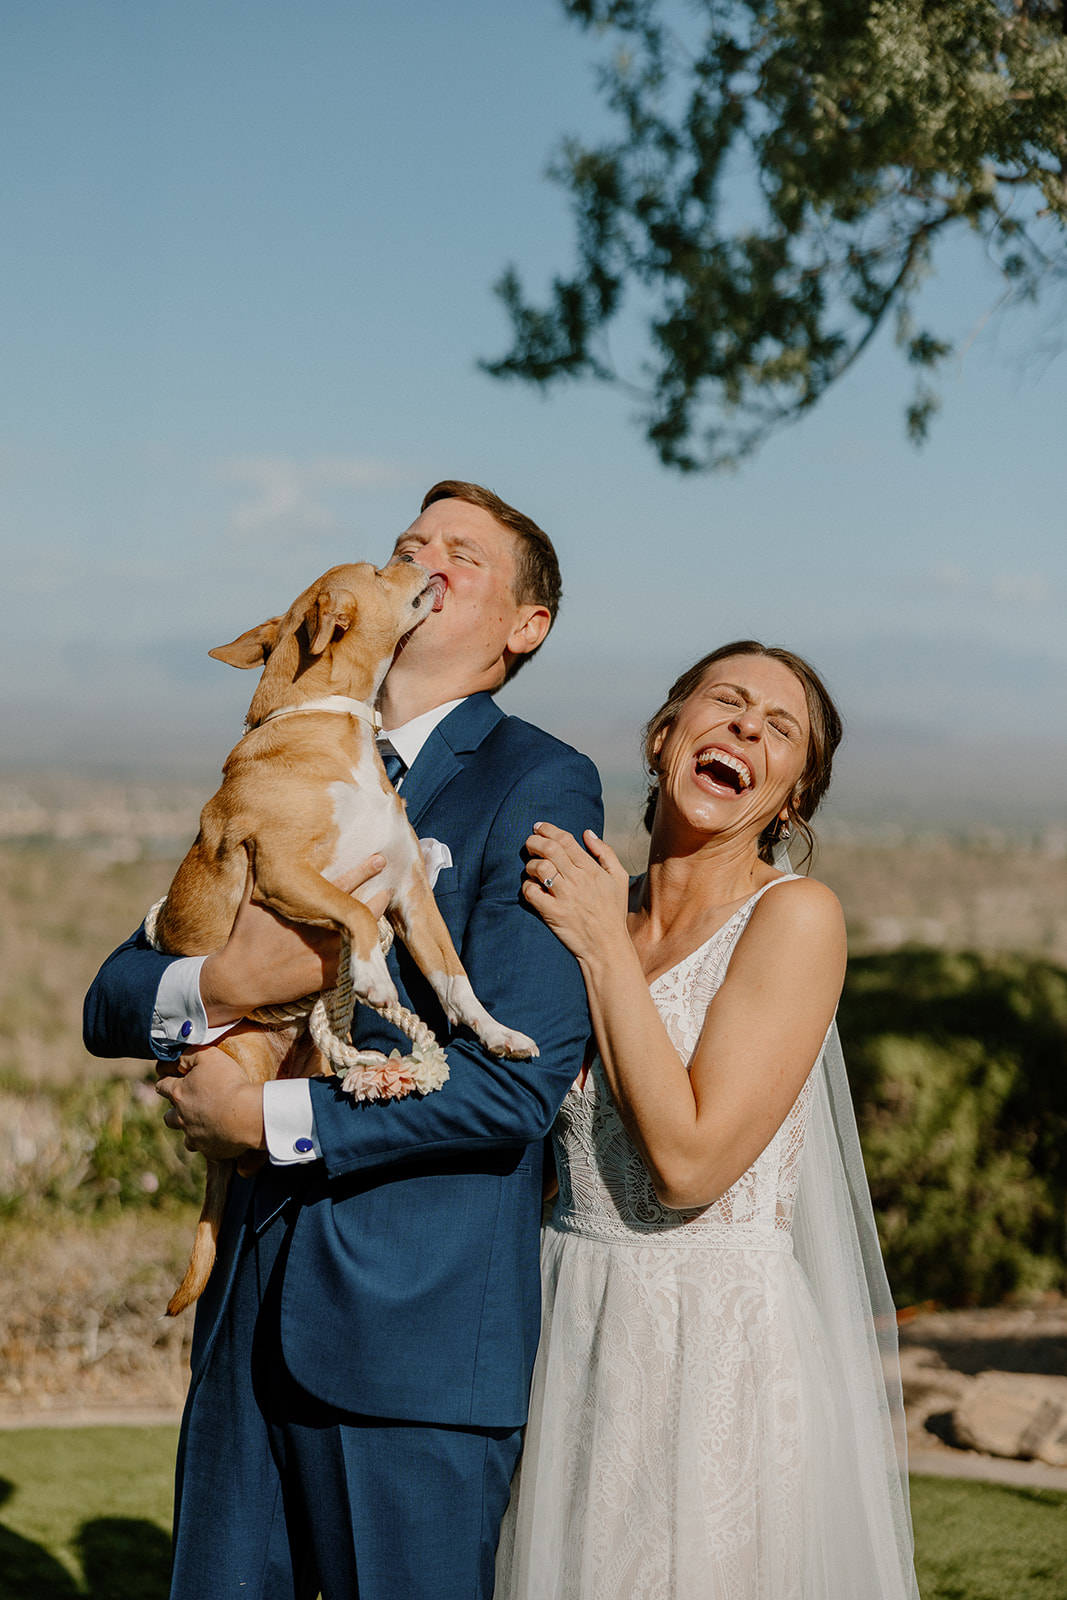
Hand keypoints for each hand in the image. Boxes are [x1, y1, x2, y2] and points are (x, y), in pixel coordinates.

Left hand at [156, 1045, 264, 1158]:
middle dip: (176, 1109)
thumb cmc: (229, 1082)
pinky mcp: (210, 1151)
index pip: (162, 1085)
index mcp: (179, 1094)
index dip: (165, 1079)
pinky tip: (223, 1135)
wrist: (248, 1114)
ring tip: (205, 1123)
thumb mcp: (208, 1055)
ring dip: (191, 1130)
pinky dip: (212, 1142)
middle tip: (190, 1103)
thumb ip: (190, 1054)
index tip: (170, 1076)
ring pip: (185, 1137)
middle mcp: (182, 1118)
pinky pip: (206, 1149)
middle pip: (168, 1116)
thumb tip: (179, 1058)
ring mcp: (195, 1137)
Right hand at [199, 853, 389, 1024]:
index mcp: (308, 906)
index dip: (365, 870)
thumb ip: (258, 871)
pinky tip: (372, 946)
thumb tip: (253, 841)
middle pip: (362, 909)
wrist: (240, 979)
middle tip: (392, 888)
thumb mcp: (251, 900)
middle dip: (380, 897)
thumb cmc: (245, 937)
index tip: (381, 859)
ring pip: (364, 936)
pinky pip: (355, 963)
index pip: (345, 883)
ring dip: (375, 924)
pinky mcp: (329, 976)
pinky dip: (363, 954)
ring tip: (385, 915)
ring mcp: (329, 952)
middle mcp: (323, 927)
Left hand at [522, 823, 630, 961]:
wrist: (608, 947)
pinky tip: (532, 889)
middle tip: (530, 843)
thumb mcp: (619, 879)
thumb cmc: (613, 912)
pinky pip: (532, 893)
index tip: (538, 827)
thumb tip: (587, 833)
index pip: (566, 840)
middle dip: (534, 841)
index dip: (548, 829)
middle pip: (550, 849)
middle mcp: (578, 880)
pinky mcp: (553, 914)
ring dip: (531, 865)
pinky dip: (527, 887)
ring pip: (540, 868)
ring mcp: (565, 898)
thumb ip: (605, 852)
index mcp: (592, 870)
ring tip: (532, 869)